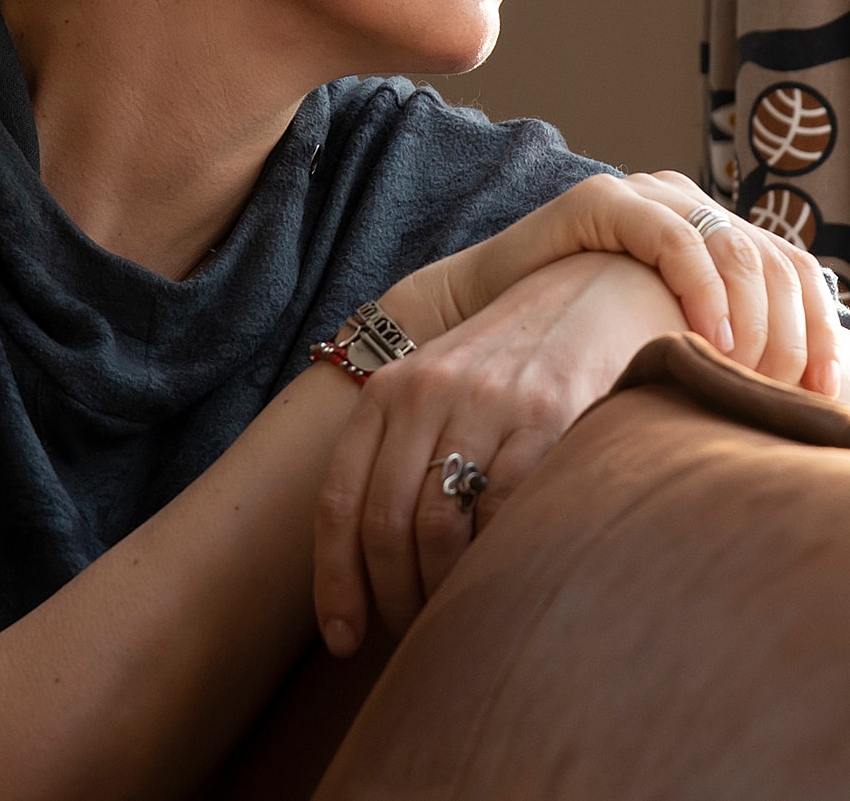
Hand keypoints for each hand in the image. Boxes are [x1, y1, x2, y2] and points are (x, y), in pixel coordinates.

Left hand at [313, 252, 687, 658]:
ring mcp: (487, 402)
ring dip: (442, 593)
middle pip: (384, 524)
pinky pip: (505, 511)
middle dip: (392, 599)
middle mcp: (427, 391)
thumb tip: (375, 567)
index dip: (335, 580)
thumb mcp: (442, 389)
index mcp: (389, 389)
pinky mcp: (548, 415)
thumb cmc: (514, 361)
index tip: (344, 639)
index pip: (339, 499)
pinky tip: (505, 579)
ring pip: (437, 527)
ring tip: (458, 620)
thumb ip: (405, 452)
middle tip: (414, 637)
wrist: (594, 290)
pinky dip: (498, 560)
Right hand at [415, 170, 841, 396]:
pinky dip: (701, 290)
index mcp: (710, 230)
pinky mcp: (602, 199)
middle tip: (779, 390)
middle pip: (774, 260)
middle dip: (790, 333)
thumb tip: (796, 399)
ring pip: (735, 248)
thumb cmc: (572, 336)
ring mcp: (645, 194)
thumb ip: (717, 346)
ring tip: (743, 369)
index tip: (825, 392)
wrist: (483, 311)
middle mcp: (685, 202)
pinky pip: (673, 238)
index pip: (793, 269)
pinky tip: (707, 337)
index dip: (821, 330)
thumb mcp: (662, 338)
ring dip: (753, 317)